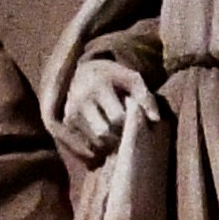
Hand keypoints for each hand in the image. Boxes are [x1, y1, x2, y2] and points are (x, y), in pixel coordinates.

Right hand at [60, 51, 165, 165]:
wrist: (81, 72)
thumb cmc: (112, 77)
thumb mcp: (132, 79)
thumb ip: (145, 97)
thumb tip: (155, 119)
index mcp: (98, 88)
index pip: (117, 117)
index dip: (130, 123)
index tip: (134, 120)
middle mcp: (79, 101)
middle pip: (103, 133)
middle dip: (118, 136)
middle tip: (124, 131)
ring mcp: (68, 113)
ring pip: (92, 142)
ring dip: (107, 144)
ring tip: (114, 134)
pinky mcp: (63, 123)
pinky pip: (81, 146)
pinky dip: (95, 148)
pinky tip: (102, 141)